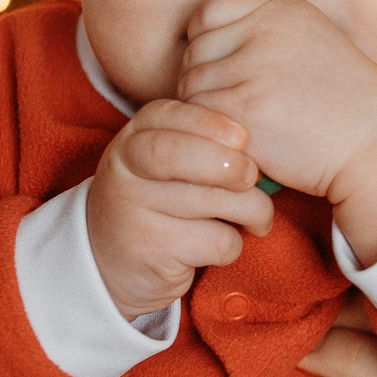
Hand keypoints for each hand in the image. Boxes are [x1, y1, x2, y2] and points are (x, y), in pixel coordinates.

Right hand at [87, 99, 277, 319]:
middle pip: (181, 155)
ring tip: (257, 217)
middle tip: (253, 177)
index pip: (166, 115)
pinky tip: (221, 243)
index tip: (241, 137)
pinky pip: (216, 240)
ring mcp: (134, 212)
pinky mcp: (154, 250)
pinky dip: (232, 244)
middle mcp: (126, 171)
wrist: (114, 261)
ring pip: (211, 201)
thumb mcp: (167, 163)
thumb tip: (262, 137)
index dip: (209, 122)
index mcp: (133, 139)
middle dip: (229, 164)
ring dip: (251, 211)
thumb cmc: (161, 201)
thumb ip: (201, 143)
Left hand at [176, 0, 376, 262]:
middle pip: (195, 50)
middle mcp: (266, 30)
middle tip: (237, 104)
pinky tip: (240, 139)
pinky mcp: (242, 108)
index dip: (205, 40)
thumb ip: (265, 29)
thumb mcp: (313, 41)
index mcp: (283, 10)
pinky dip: (209, 132)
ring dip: (206, 109)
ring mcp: (253, 68)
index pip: (209, 11)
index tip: (222, 66)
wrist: (375, 143)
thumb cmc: (343, 101)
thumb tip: (200, 35)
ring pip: (191, 85)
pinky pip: (196, 116)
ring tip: (242, 123)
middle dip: (206, 79)